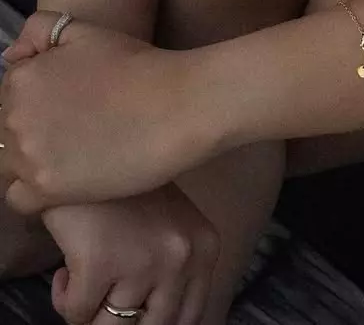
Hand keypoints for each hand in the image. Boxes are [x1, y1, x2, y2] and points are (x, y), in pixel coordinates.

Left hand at [0, 12, 209, 213]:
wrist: (178, 105)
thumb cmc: (138, 64)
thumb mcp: (87, 31)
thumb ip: (41, 30)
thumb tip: (11, 56)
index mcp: (22, 79)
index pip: (9, 93)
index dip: (37, 97)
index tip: (67, 102)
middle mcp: (15, 118)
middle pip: (7, 128)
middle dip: (33, 126)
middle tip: (75, 125)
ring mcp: (29, 157)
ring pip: (8, 162)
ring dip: (31, 157)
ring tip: (70, 151)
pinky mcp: (47, 190)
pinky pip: (17, 198)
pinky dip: (33, 189)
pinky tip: (62, 177)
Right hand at [43, 187, 218, 324]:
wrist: (88, 149)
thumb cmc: (126, 189)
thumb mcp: (171, 223)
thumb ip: (176, 267)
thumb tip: (155, 319)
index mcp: (205, 248)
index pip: (189, 316)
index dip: (156, 322)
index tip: (132, 313)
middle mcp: (181, 257)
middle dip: (121, 321)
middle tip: (103, 300)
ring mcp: (143, 262)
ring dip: (90, 311)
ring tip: (85, 281)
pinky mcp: (100, 264)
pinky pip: (77, 312)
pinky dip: (65, 298)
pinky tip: (66, 270)